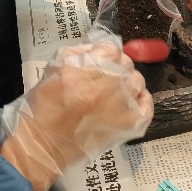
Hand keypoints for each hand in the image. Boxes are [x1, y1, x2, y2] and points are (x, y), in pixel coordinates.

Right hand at [0, 36, 152, 190]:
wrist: (44, 143)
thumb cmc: (44, 105)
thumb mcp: (53, 68)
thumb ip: (77, 52)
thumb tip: (98, 48)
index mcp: (86, 67)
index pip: (111, 48)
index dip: (105, 53)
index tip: (100, 60)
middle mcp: (107, 83)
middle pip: (126, 63)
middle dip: (116, 67)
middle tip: (104, 78)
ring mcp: (121, 105)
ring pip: (137, 82)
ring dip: (128, 83)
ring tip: (115, 92)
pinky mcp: (129, 124)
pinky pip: (147, 105)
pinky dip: (142, 101)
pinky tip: (130, 103)